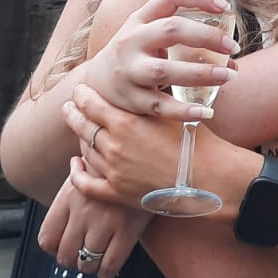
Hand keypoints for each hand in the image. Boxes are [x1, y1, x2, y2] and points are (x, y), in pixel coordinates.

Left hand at [37, 174, 149, 277]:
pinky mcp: (127, 229)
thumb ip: (68, 200)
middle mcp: (83, 211)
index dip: (55, 248)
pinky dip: (106, 272)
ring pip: (87, 264)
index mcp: (68, 197)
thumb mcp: (83, 175)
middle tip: (80, 256)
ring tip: (95, 259)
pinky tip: (107, 268)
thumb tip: (59, 224)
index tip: (63, 246)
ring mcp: (105, 221)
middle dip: (72, 260)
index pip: (47, 239)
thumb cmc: (110, 166)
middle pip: (65, 255)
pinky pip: (110, 264)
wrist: (142, 153)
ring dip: (89, 266)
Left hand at [62, 84, 237, 210]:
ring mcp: (113, 171)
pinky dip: (77, 174)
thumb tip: (149, 85)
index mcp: (127, 122)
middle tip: (69, 106)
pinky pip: (86, 185)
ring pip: (85, 152)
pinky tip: (75, 164)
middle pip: (83, 126)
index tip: (79, 90)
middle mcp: (115, 146)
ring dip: (79, 140)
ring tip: (77, 130)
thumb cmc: (195, 141)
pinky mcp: (117, 193)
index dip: (83, 96)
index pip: (93, 104)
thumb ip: (152, 100)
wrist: (208, 177)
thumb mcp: (172, 111)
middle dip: (74, 114)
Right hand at [84, 0, 237, 120]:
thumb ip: (186, 39)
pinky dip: (183, 110)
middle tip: (233, 47)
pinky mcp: (131, 99)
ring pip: (164, 70)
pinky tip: (206, 111)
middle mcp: (132, 41)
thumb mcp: (149, 34)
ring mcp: (129, 70)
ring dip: (200, 73)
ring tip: (228, 76)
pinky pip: (159, 105)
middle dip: (206, 36)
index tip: (225, 8)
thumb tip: (232, 59)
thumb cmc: (136, 53)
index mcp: (140, 18)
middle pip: (171, 30)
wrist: (95, 83)